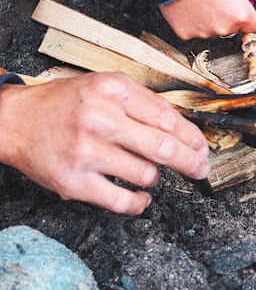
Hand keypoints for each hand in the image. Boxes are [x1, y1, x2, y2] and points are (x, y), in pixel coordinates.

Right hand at [0, 73, 208, 214]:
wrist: (14, 120)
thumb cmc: (65, 103)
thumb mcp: (105, 87)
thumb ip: (143, 102)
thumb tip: (183, 126)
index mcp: (113, 91)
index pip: (168, 117)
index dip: (192, 136)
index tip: (202, 146)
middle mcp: (101, 119)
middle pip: (164, 147)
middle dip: (191, 161)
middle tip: (201, 168)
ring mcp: (86, 152)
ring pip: (146, 174)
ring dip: (156, 178)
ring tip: (151, 173)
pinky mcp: (74, 182)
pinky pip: (121, 200)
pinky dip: (140, 203)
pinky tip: (143, 198)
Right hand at [159, 0, 255, 39]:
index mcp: (241, 15)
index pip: (254, 24)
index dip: (249, 11)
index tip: (241, 2)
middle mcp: (223, 28)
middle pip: (234, 27)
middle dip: (231, 14)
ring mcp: (203, 32)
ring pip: (214, 28)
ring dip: (212, 17)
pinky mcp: (185, 32)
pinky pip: (195, 29)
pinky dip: (195, 20)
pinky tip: (193, 4)